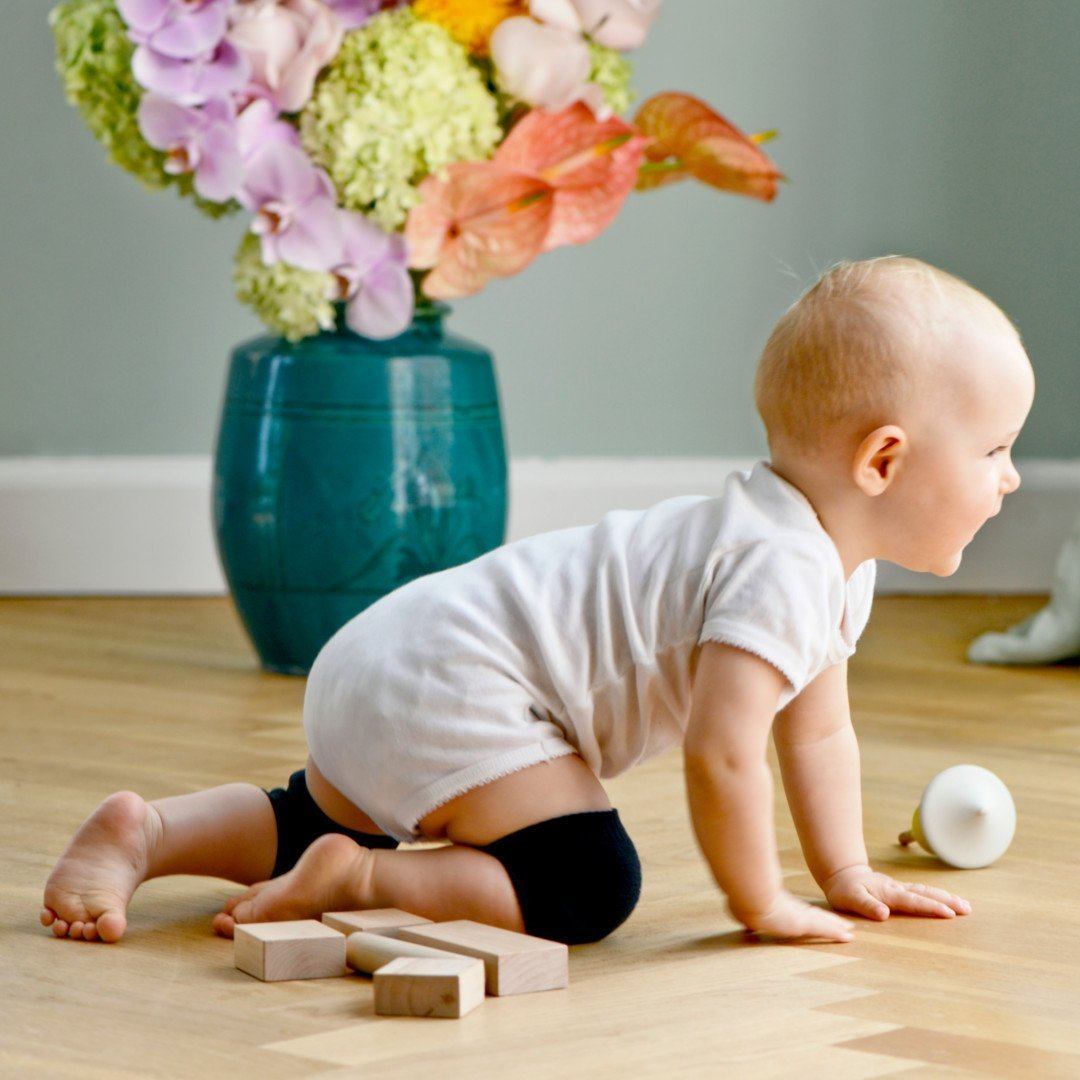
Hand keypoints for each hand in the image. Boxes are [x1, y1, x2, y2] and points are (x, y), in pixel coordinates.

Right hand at [728, 889, 854, 943]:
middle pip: (812, 915)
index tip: (814, 916)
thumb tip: (742, 921)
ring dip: (836, 927)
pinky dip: (836, 933)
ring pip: (821, 921)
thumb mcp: (740, 909)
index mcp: (776, 905)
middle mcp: (789, 908)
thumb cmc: (742, 899)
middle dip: (826, 920)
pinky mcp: (803, 922)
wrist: (749, 895)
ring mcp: (797, 914)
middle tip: (840, 924)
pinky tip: (848, 937)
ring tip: (848, 931)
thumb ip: (745, 916)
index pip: (796, 911)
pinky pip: (824, 928)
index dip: (808, 914)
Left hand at [822, 863, 971, 920]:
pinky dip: (936, 896)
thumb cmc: (844, 889)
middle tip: (968, 909)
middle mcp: (898, 889)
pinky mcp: (900, 889)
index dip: (931, 908)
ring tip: (966, 906)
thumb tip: (884, 914)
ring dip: (946, 898)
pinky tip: (947, 901)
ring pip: (927, 891)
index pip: (913, 901)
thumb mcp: (849, 898)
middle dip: (947, 901)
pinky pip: (922, 892)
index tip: (949, 914)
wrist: (842, 874)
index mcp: (888, 893)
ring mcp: (900, 888)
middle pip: (926, 894)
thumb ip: (866, 906)